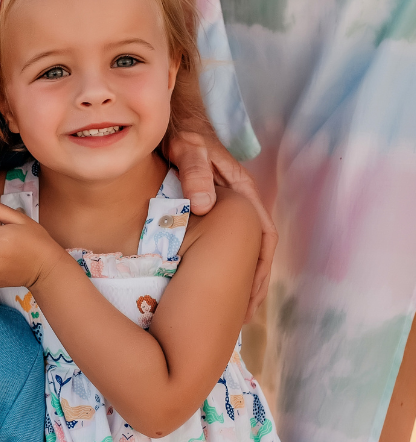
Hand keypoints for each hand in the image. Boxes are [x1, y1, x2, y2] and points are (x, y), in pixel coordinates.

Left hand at [166, 130, 275, 319]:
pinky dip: (225, 267)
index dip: (257, 273)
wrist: (177, 121)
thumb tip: (204, 205)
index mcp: (244, 194)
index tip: (247, 303)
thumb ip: (195, 172)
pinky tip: (213, 286)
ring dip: (240, 281)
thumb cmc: (182, 133)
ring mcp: (230, 210)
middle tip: (240, 321)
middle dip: (252, 287)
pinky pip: (227, 245)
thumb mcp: (188, 148)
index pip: (263, 239)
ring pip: (243, 251)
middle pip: (257, 253)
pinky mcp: (215, 212)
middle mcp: (243, 205)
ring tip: (231, 314)